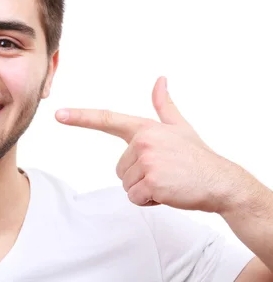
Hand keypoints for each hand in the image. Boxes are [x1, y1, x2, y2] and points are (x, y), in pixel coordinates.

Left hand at [55, 76, 251, 212]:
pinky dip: (150, 201)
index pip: (107, 119)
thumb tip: (160, 79)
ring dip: (145, 190)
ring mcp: (147, 160)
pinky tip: (169, 192)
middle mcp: (143, 141)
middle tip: (165, 173)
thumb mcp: (179, 127)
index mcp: (145, 128)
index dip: (80, 117)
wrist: (222, 182)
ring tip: (168, 181)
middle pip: (120, 169)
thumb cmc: (197, 156)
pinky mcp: (152, 181)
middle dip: (140, 177)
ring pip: (126, 185)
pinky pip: (135, 198)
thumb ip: (164, 105)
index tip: (58, 114)